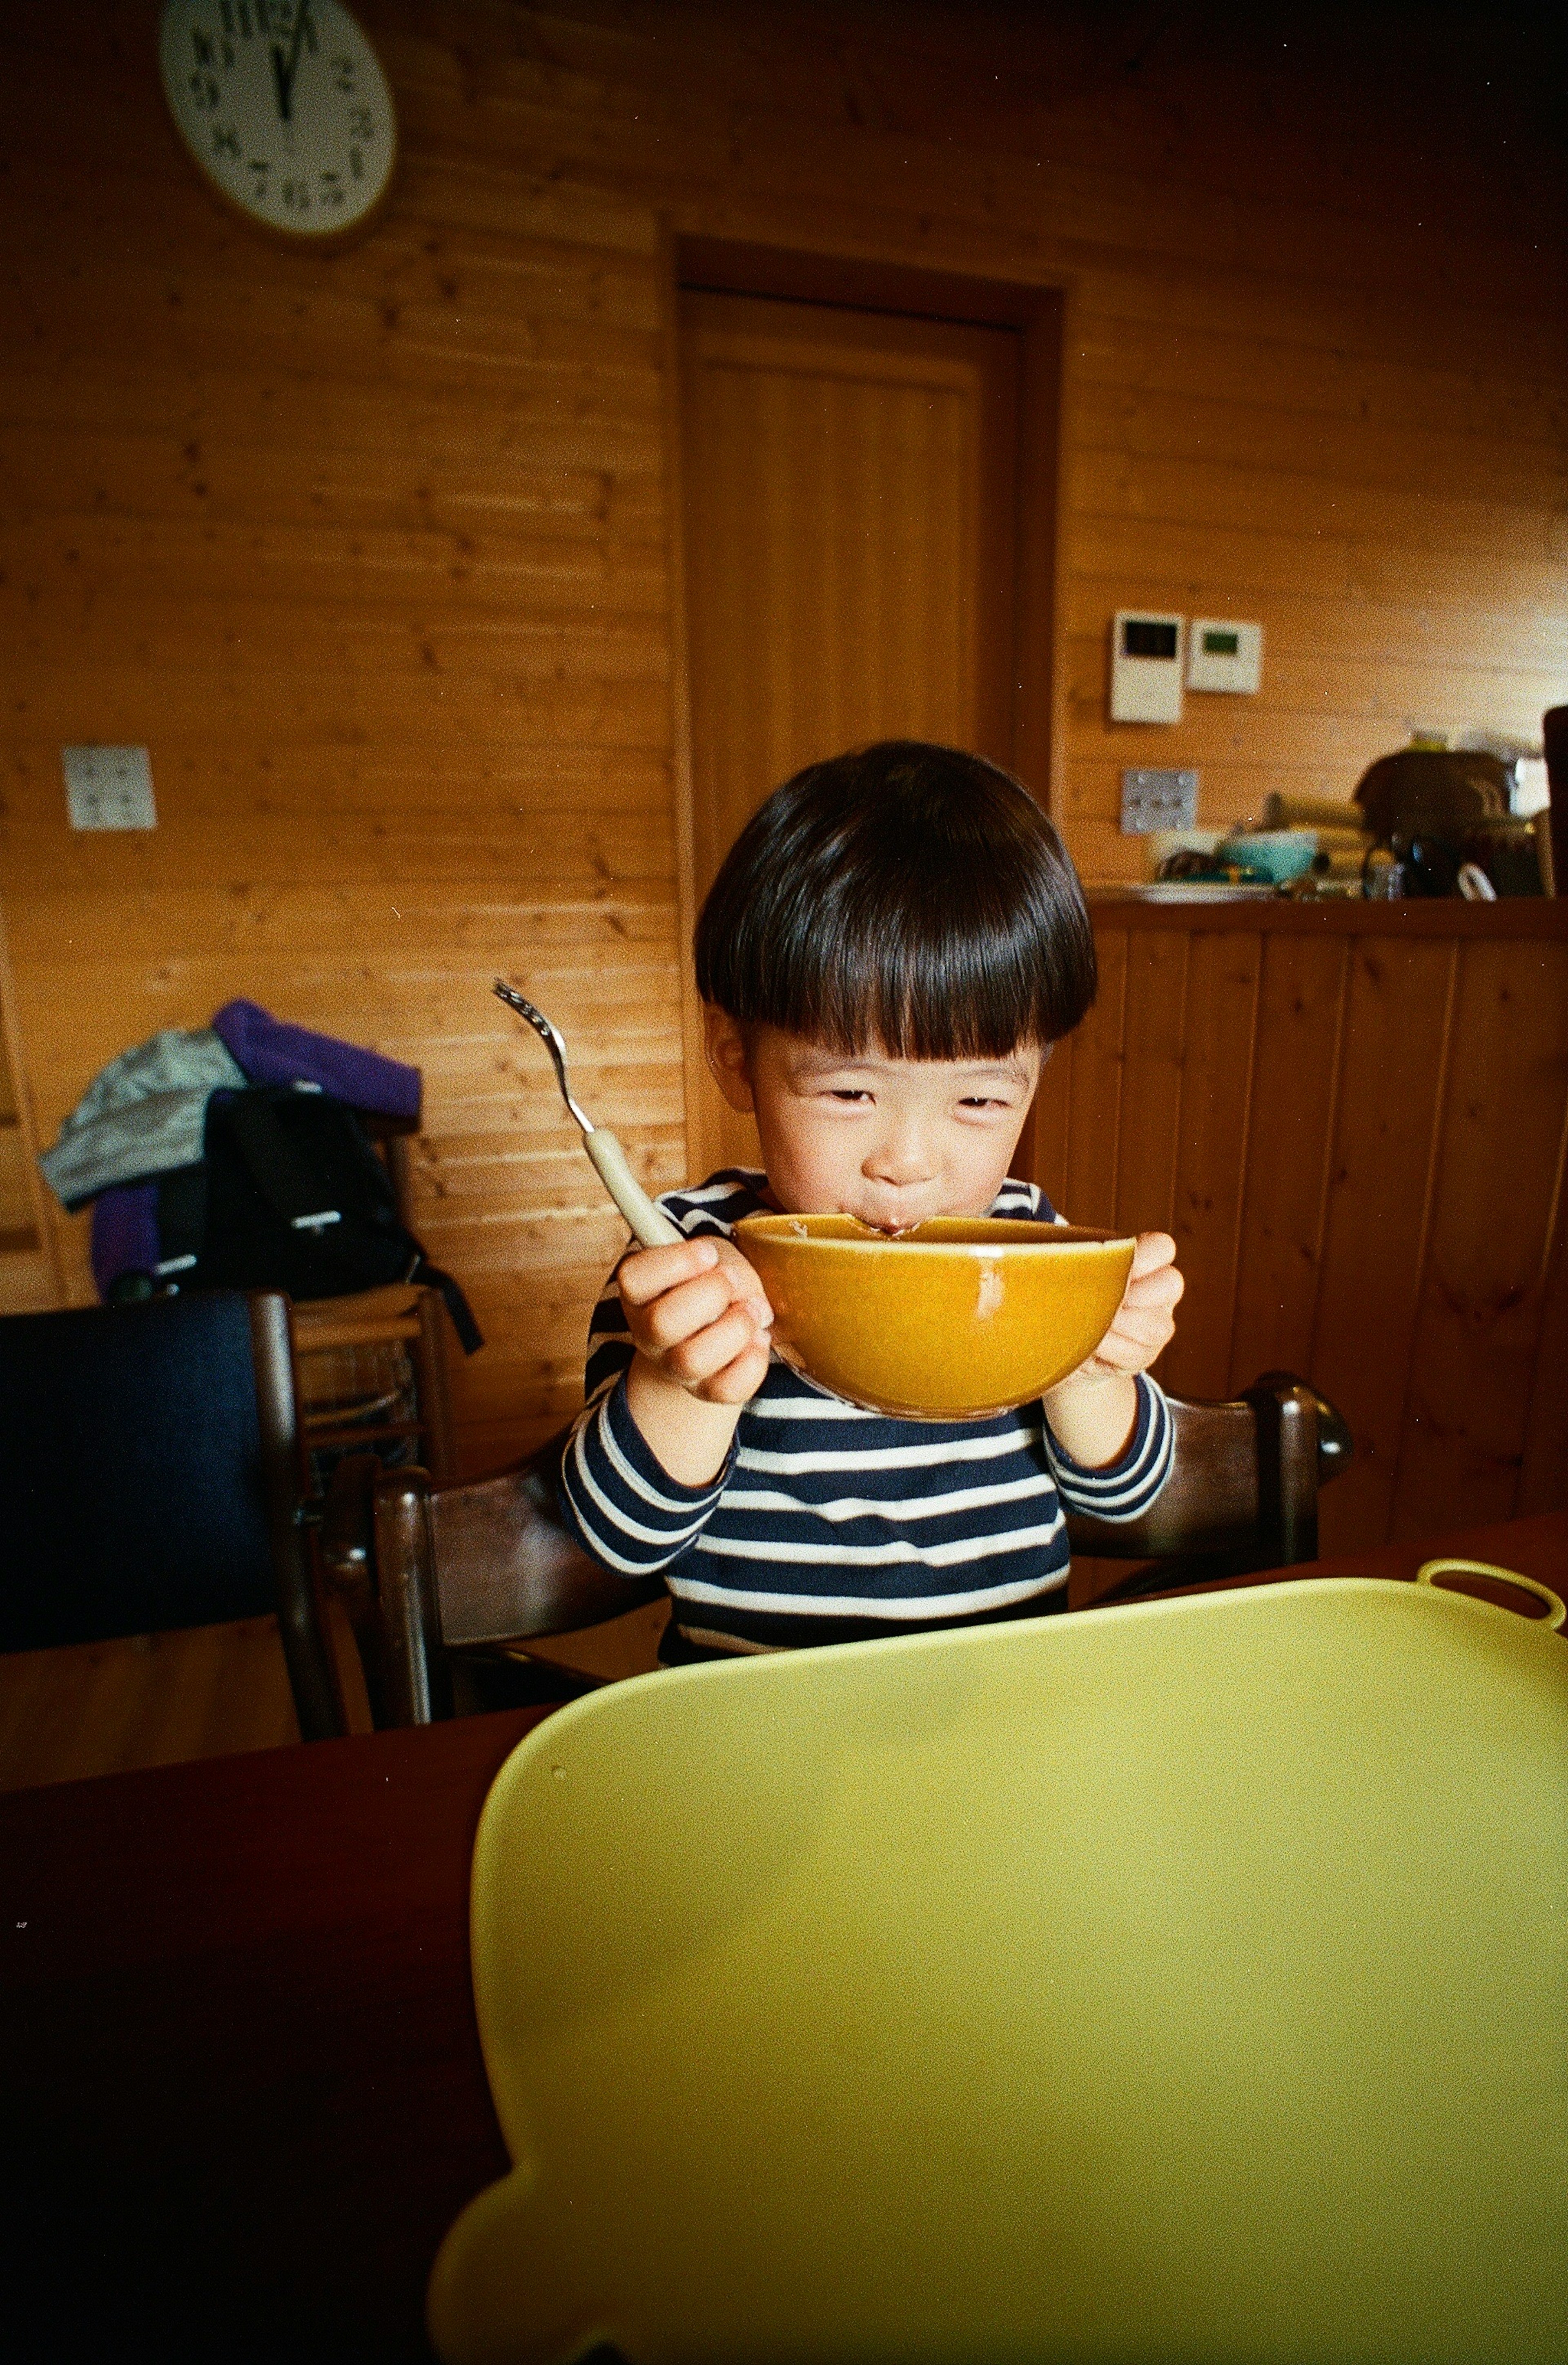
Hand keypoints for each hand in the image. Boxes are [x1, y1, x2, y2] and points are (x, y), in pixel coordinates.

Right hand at [617, 1234, 773, 1407]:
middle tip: (732, 1281)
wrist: (714, 1325)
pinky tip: (759, 1338)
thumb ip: (726, 1264)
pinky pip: (725, 1389)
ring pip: (691, 1361)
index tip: (709, 1253)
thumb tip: (743, 1293)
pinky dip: (752, 1361)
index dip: (676, 1262)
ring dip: (736, 1329)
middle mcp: (647, 1333)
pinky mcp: (704, 1390)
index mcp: (639, 1291)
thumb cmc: (710, 1281)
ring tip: (754, 1310)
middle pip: (661, 1324)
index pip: (633, 1279)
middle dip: (711, 1294)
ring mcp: (673, 1367)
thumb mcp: (715, 1257)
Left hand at [1041, 1232, 1182, 1469]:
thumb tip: (1031, 1255)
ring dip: (1117, 1325)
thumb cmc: (1069, 1299)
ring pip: (1155, 1324)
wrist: (1070, 1349)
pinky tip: (1090, 1345)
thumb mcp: (1071, 1274)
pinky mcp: (1146, 1356)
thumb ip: (1070, 1260)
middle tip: (1103, 1298)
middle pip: (1170, 1284)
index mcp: (1146, 1263)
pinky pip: (1135, 1353)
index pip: (1163, 1248)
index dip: (1144, 1255)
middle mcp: (1160, 1294)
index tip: (1116, 1262)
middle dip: (1132, 1293)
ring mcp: (1158, 1326)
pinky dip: (1108, 1350)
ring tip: (1090, 1325)